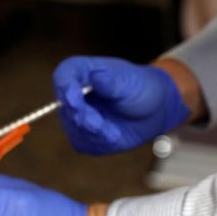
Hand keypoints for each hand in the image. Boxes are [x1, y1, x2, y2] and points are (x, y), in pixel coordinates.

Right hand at [53, 56, 190, 154]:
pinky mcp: (83, 136)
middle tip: (98, 125)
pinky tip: (114, 135)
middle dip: (82, 117)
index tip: (73, 98)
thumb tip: (96, 75)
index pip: (63, 76)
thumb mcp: (129, 82)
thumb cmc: (140, 88)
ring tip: (114, 133)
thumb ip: (111, 81)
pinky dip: (99, 143)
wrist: (153, 110)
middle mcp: (73, 94)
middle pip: (65, 107)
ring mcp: (75, 116)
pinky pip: (84, 144)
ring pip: (74, 129)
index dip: (64, 87)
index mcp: (81, 72)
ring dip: (94, 134)